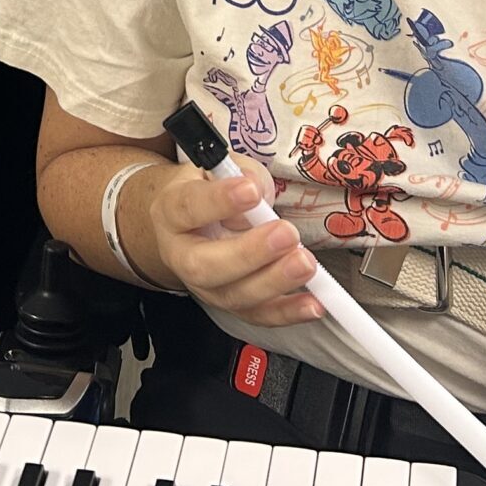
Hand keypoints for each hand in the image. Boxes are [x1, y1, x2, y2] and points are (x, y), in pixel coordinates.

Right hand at [145, 158, 322, 325]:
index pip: (189, 207)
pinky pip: (258, 315)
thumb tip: (258, 188)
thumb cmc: (208, 191)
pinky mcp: (230, 304)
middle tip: (286, 234)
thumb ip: (240, 174)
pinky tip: (314, 303)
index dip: (219, 201)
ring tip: (305, 263)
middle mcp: (181, 255)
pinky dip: (288, 312)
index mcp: (172, 212)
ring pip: (233, 296)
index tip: (251, 191)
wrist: (190, 223)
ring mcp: (205, 286)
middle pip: (205, 266)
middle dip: (249, 253)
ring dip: (274, 282)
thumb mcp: (219, 170)